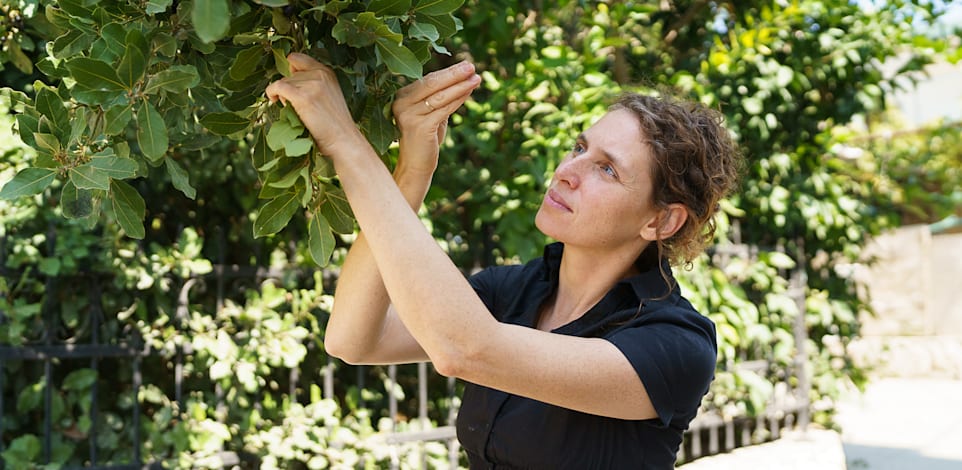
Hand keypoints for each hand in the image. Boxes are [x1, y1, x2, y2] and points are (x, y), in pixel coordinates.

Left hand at [265, 53, 367, 159]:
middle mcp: (320, 74)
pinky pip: (278, 87)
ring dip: (283, 95)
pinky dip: (271, 92)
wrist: (342, 139)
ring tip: (295, 110)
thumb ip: (312, 82)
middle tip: (296, 105)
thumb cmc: (333, 123)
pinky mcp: (303, 96)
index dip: (290, 70)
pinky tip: (273, 100)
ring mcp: (312, 84)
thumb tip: (288, 73)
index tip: (289, 82)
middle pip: (289, 74)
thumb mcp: (328, 94)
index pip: (299, 59)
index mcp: (327, 72)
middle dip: (288, 88)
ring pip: (283, 82)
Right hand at [392, 61, 480, 178]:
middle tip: (472, 66)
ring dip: (460, 86)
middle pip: (432, 83)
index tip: (465, 65)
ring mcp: (409, 115)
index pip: (427, 80)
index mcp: (401, 97)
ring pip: (440, 96)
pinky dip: (458, 100)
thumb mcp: (430, 115)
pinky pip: (444, 109)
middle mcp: (401, 104)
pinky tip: (469, 93)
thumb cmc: (424, 140)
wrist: (416, 166)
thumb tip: (462, 80)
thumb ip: (440, 98)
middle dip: (454, 74)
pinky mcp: (420, 127)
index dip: (447, 72)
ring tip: (476, 78)